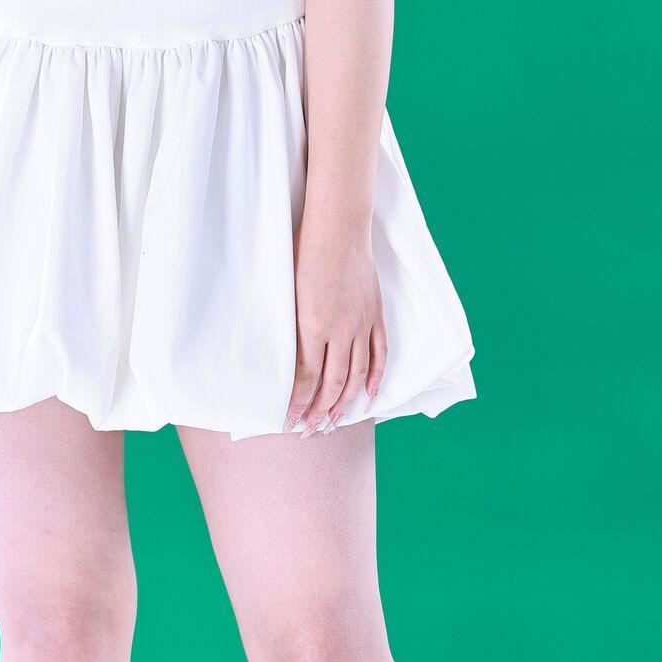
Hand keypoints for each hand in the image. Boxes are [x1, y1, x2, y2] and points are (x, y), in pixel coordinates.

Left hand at [284, 220, 385, 432]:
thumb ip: (288, 328)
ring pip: (356, 374)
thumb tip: (281, 358)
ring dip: (345, 402)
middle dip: (319, 411)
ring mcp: (361, 324)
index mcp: (312, 325)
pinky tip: (369, 395)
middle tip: (310, 432)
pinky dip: (375, 377)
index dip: (298, 402)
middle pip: (331, 382)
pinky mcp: (375, 315)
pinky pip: (379, 353)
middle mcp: (340, 330)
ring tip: (334, 422)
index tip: (289, 420)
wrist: (338, 229)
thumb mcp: (287, 292)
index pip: (306, 376)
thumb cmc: (304, 254)